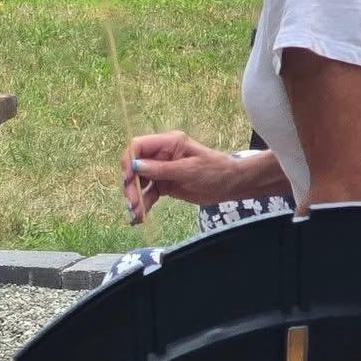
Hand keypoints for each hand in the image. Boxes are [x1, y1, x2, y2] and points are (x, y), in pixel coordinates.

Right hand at [120, 130, 252, 222]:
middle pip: (135, 166)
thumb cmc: (215, 171)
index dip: (129, 160)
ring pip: (139, 182)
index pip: (139, 146)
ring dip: (135, 197)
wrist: (232, 185)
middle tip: (132, 203)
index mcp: (168, 143)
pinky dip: (143, 204)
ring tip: (135, 214)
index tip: (128, 179)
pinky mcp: (164, 185)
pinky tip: (139, 217)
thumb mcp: (189, 170)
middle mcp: (161, 155)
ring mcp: (161, 170)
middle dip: (131, 185)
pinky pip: (148, 194)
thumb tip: (135, 166)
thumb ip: (161, 169)